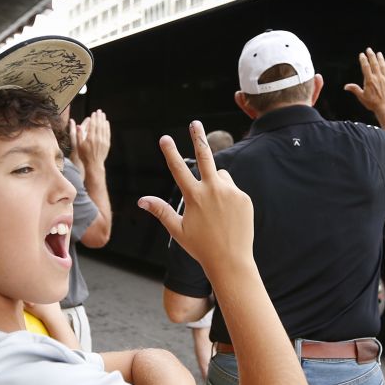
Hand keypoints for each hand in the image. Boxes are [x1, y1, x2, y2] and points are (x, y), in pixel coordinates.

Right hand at [76, 109, 110, 168]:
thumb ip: (78, 135)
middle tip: (99, 111)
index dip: (93, 118)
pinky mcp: (107, 144)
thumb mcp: (78, 146)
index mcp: (90, 138)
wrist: (94, 164)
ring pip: (104, 128)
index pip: (93, 125)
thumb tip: (78, 126)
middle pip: (99, 125)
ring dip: (104, 120)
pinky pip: (107, 133)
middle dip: (99, 117)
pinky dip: (107, 127)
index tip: (94, 113)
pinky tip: (106, 123)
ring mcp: (103, 141)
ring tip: (103, 115)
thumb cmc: (84, 155)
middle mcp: (98, 138)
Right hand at [138, 121, 253, 272]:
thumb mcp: (178, 230)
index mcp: (194, 196)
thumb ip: (160, 211)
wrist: (231, 260)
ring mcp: (231, 192)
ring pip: (221, 176)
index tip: (165, 137)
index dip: (170, 152)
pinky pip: (233, 189)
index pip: (178, 168)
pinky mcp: (244, 198)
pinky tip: (227, 216)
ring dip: (216, 183)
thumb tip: (141, 200)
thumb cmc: (201, 247)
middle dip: (198, 137)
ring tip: (215, 209)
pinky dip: (227, 196)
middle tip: (195, 123)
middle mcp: (213, 190)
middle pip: (205, 156)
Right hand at [344, 48, 384, 114]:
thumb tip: (345, 86)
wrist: (384, 107)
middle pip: (374, 64)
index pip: (365, 67)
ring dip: (380, 59)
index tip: (361, 54)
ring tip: (379, 53)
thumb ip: (354, 89)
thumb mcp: (361, 96)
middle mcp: (377, 78)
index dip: (363, 60)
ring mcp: (384, 79)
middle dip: (371, 55)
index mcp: (369, 80)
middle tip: (369, 49)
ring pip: (382, 66)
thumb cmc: (371, 103)